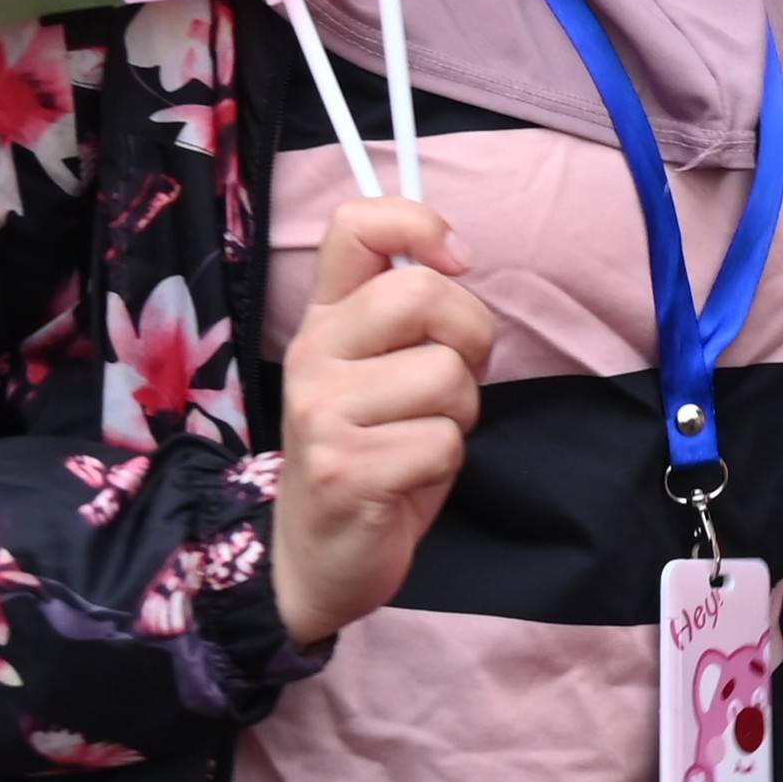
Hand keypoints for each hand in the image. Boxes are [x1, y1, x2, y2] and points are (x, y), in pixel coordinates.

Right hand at [275, 194, 497, 646]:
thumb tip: (457, 256)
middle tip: (452, 381)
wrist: (318, 559)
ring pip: (446, 374)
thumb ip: (411, 313)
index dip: (418, 222)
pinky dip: (446, 462)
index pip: (354, 224)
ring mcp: (321, 414)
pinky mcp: (344, 470)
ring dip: (459, 412)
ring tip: (418, 438)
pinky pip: (443, 441)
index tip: (455, 261)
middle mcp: (312, 356)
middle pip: (420, 292)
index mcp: (325, 320)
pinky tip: (407, 479)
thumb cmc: (374, 450)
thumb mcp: (384, 369)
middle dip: (470, 336)